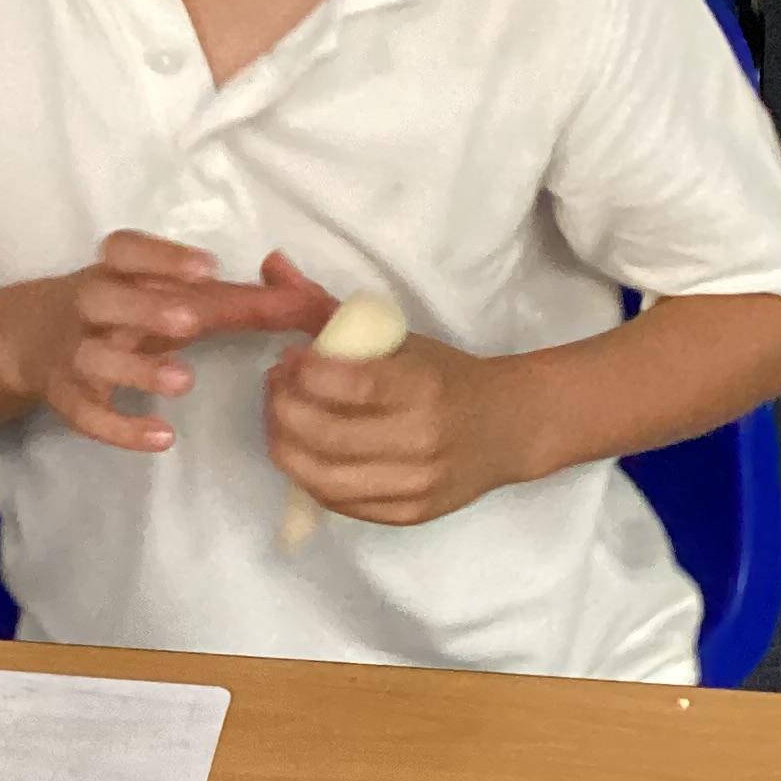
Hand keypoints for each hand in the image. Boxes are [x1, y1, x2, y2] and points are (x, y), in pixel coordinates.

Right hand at [4, 231, 328, 454]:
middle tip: (192, 321)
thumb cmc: (125, 311)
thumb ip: (234, 299)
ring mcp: (72, 352)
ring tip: (184, 381)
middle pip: (103, 298)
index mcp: (114, 272)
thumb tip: (307, 299)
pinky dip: (121, 428)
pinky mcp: (67, 397)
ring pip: (93, 356)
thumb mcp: (164, 296)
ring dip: (137, 368)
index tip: (207, 268)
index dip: (161, 257)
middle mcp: (88, 305)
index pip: (124, 250)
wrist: (33, 339)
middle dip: (146, 308)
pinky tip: (161, 436)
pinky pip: (86, 414)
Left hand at [259, 252, 529, 525]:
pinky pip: (341, 504)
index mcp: (422, 388)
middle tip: (277, 388)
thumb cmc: (447, 376)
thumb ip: (329, 309)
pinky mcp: (409, 514)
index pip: (347, 386)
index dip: (302, 372)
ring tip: (284, 420)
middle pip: (323, 437)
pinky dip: (312, 477)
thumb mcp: (397, 337)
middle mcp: (420, 440)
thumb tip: (270, 267)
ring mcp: (415, 484)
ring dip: (286, 447)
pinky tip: (308, 451)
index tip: (290, 358)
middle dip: (283, 409)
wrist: (510, 427)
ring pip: (323, 479)